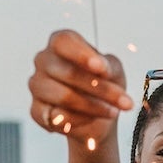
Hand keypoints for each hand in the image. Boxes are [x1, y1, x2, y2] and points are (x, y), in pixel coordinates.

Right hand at [28, 29, 132, 149]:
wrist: (98, 116)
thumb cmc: (104, 83)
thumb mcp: (113, 70)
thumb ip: (108, 66)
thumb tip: (101, 70)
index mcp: (60, 43)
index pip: (63, 42)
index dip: (82, 55)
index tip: (102, 68)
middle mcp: (43, 60)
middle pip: (68, 73)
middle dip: (102, 89)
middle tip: (126, 102)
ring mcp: (37, 85)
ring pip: (63, 96)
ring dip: (93, 107)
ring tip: (113, 112)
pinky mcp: (36, 110)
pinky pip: (56, 117)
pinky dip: (78, 121)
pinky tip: (91, 119)